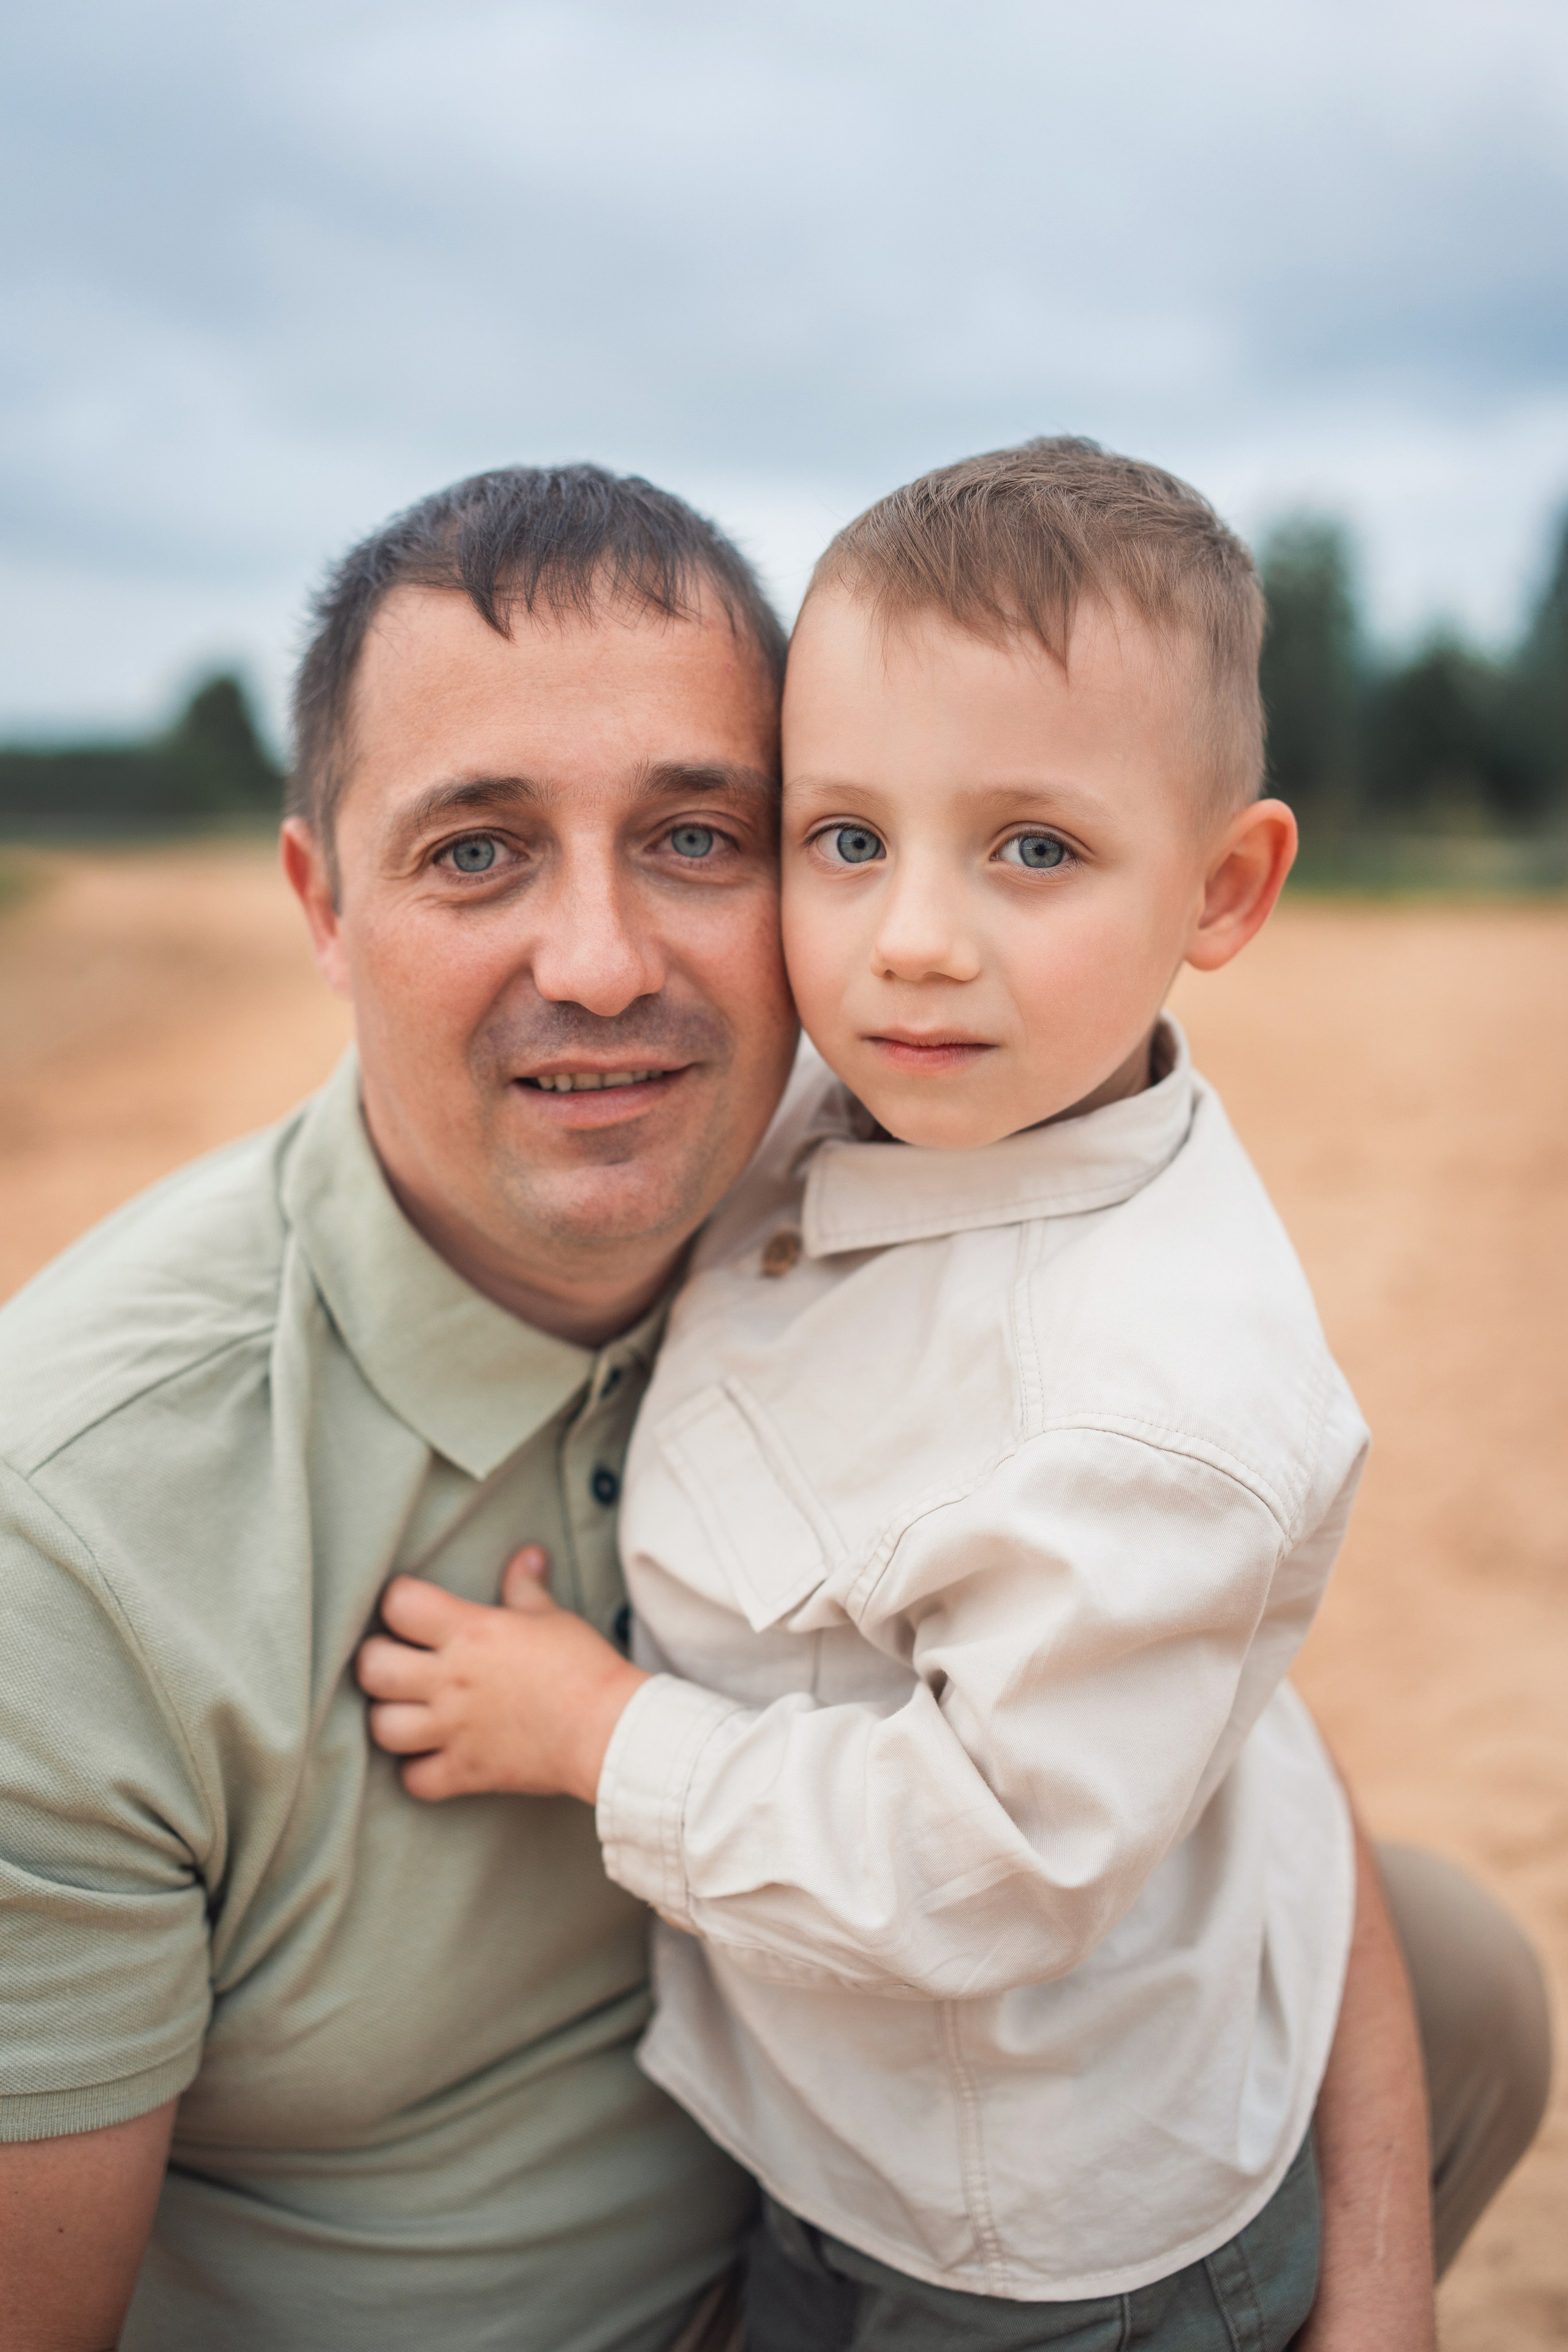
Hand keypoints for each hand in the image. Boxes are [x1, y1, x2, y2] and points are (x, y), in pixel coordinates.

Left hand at [355, 1548, 648, 1804]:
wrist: (610, 1729)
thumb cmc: (583, 1666)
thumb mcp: (552, 1617)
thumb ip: (525, 1587)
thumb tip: (526, 1556)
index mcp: (469, 1632)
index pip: (399, 1604)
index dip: (397, 1602)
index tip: (411, 1609)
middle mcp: (451, 1680)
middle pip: (373, 1668)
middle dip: (376, 1661)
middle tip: (397, 1660)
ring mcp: (454, 1729)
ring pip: (382, 1727)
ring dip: (389, 1717)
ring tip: (407, 1710)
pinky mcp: (466, 1771)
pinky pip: (414, 1779)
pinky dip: (416, 1771)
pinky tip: (430, 1757)